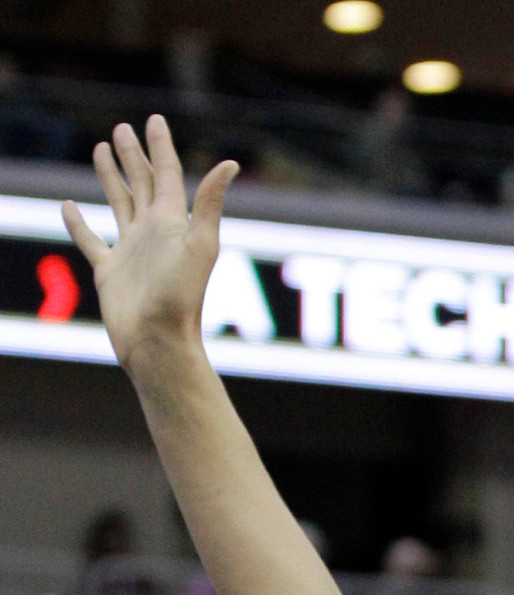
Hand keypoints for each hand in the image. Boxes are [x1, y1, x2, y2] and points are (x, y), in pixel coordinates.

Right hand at [63, 114, 236, 372]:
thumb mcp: (199, 244)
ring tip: (101, 150)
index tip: (154, 120)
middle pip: (141, 183)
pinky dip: (78, 223)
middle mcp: (152, 233)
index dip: (159, 146)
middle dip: (133, 155)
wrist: (159, 342)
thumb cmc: (181, 297)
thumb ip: (208, 202)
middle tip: (122, 129)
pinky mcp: (109, 271)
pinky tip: (69, 205)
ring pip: (118, 204)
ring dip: (110, 178)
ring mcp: (130, 251)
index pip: (166, 174)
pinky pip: (89, 240)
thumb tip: (230, 164)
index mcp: (172, 222)